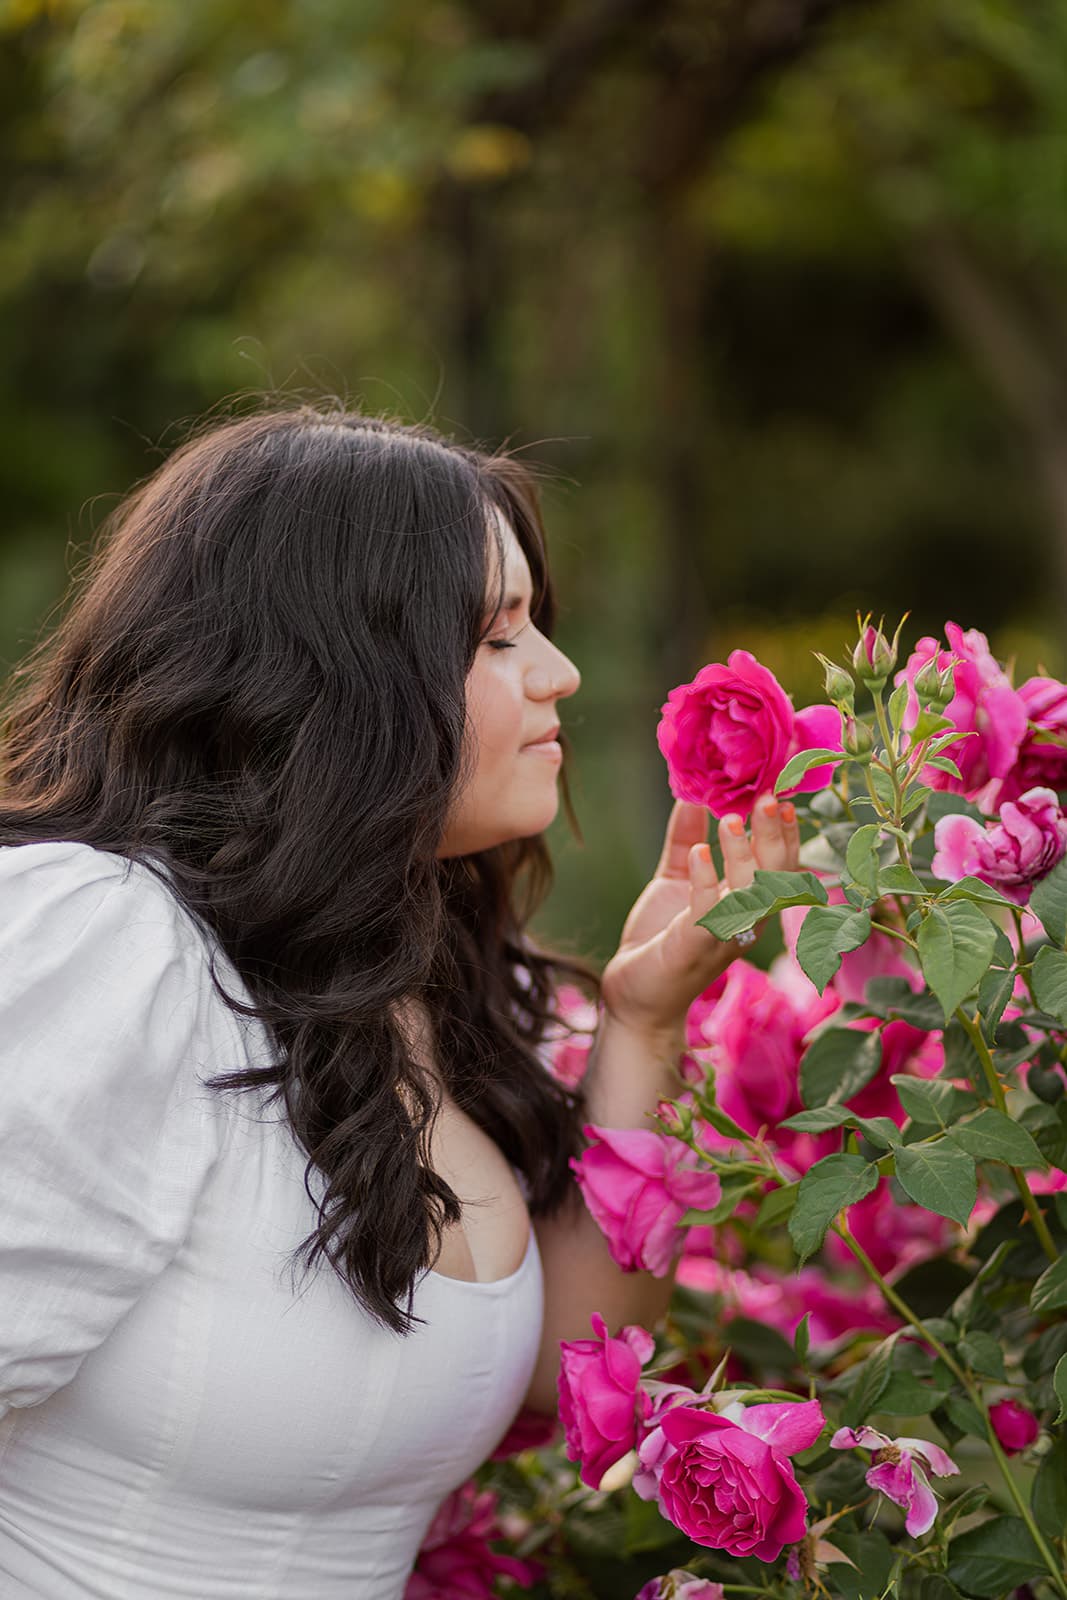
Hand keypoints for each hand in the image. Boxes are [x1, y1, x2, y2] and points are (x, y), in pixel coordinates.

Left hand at [599, 794, 799, 1041]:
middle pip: (775, 876)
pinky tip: (700, 852)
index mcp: (748, 903)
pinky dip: (705, 880)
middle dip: (774, 836)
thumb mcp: (676, 878)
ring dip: (743, 854)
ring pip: (749, 894)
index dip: (785, 832)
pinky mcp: (693, 946)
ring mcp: (723, 936)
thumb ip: (686, 838)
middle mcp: (746, 921)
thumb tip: (692, 794)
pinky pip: (707, 912)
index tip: (783, 796)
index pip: (779, 864)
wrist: (633, 992)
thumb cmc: (660, 937)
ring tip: (731, 819)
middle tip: (769, 797)